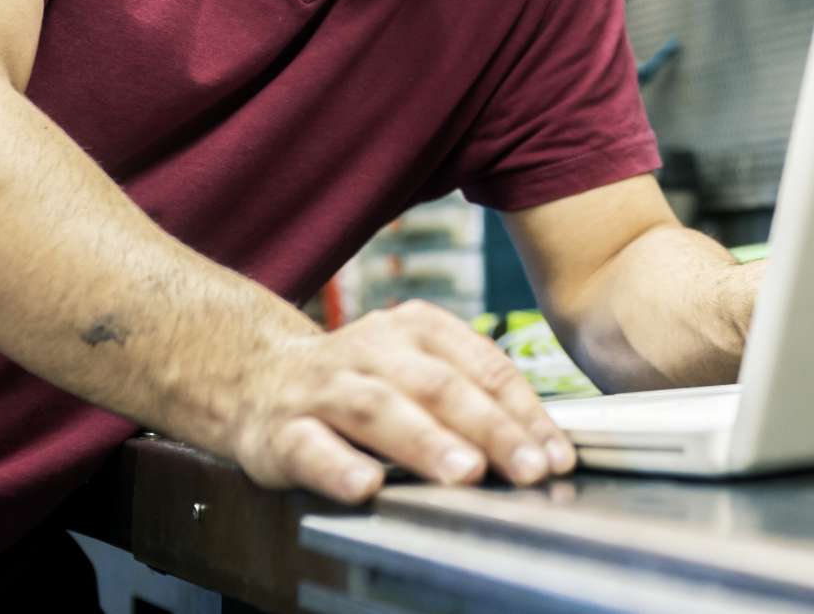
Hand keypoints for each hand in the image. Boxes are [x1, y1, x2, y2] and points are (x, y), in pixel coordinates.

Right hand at [228, 301, 575, 501]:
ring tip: (465, 472)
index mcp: (416, 329)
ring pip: (379, 409)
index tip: (555, 454)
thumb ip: (470, 397)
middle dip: (489, 428)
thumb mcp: (417, 370)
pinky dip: (338, 466)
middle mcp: (373, 349)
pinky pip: (311, 446)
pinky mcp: (281, 430)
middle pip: (438, 386)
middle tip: (527, 466)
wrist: (258, 378)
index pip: (482, 366)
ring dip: (425, 441)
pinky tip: (366, 485)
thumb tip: (539, 444)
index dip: (523, 412)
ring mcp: (325, 387)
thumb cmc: (359, 382)